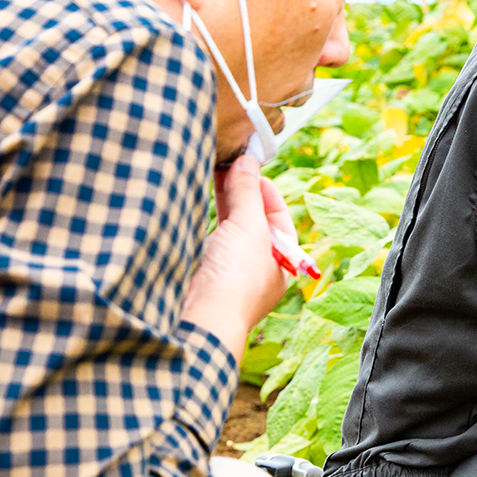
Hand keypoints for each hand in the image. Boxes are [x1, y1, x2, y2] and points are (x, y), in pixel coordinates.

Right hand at [184, 154, 294, 357]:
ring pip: (227, 229)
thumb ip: (247, 192)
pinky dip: (203, 218)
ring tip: (212, 173)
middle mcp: (257, 269)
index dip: (267, 192)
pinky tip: (195, 200)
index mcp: (281, 262)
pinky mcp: (202, 273)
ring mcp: (228, 272)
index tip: (251, 168)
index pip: (279, 220)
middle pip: (252, 222)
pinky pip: (206, 239)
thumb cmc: (237, 276)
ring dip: (222, 202)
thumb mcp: (250, 227)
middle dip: (241, 192)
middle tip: (228, 163)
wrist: (201, 316)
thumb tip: (246, 160)